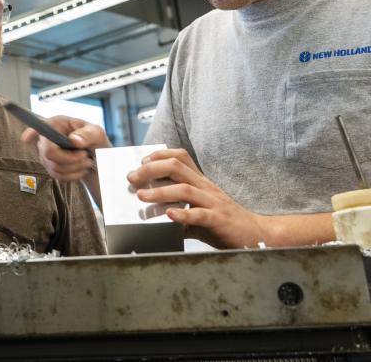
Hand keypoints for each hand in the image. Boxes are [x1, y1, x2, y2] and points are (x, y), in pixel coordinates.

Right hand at [22, 115, 108, 181]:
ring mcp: (46, 153)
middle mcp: (47, 138)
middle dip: (69, 159)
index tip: (26, 139)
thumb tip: (74, 140)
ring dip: (75, 167)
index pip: (39, 127)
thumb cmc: (95, 140)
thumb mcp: (96, 133)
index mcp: (56, 124)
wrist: (97, 157)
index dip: (30, 133)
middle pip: (48, 153)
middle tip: (85, 156)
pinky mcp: (50, 166)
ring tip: (87, 161)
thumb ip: (87, 134)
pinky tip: (81, 169)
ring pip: (54, 167)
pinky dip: (72, 175)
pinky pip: (57, 176)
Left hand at [128, 148, 264, 248]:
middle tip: (132, 178)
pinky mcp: (219, 220)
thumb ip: (179, 208)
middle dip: (151, 170)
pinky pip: (200, 215)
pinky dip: (183, 215)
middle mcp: (206, 187)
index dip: (159, 155)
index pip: (180, 157)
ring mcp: (213, 202)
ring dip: (160, 192)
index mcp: (201, 182)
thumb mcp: (199, 209)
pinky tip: (169, 216)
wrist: (257, 234)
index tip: (142, 162)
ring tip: (142, 196)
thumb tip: (154, 213)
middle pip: (176, 168)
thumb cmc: (224, 222)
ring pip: (184, 190)